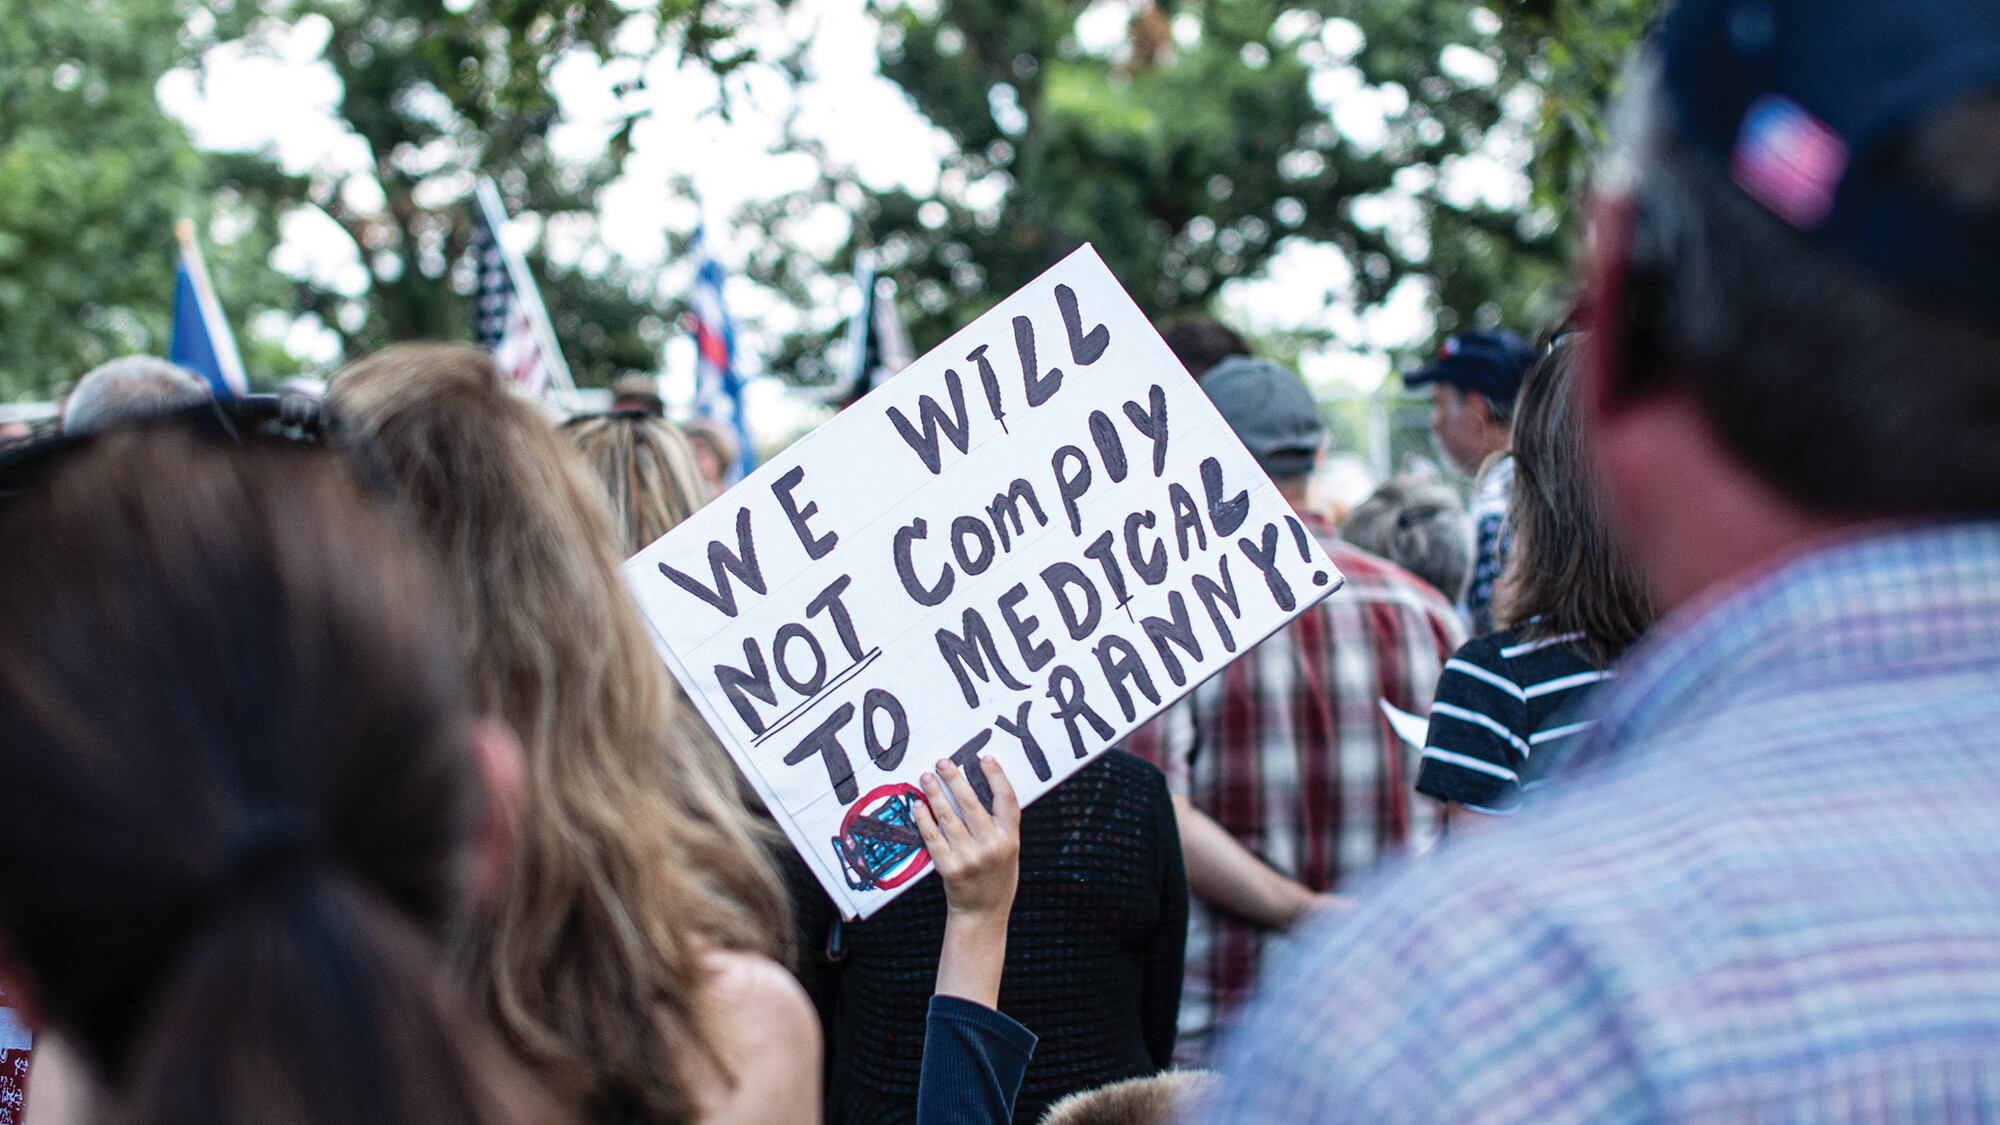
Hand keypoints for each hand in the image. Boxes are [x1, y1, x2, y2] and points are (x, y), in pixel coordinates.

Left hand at [913, 755, 1021, 923]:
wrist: (982, 914)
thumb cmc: (996, 879)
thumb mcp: (1009, 850)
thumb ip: (999, 825)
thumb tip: (981, 788)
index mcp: (1010, 839)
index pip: (1006, 799)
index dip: (996, 777)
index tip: (984, 759)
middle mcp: (991, 846)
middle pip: (971, 803)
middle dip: (955, 779)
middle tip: (943, 762)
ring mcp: (969, 857)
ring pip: (949, 817)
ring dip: (936, 794)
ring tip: (927, 778)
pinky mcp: (948, 867)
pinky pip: (933, 837)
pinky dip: (924, 818)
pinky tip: (918, 805)